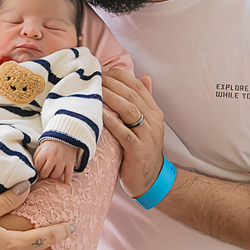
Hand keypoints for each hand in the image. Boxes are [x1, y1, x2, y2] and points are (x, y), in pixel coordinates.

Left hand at [33, 140, 82, 183]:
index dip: (37, 170)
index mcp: (45, 153)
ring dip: (53, 175)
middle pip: (45, 173)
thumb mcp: (41, 147)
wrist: (66, 136)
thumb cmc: (51, 143)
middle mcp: (53, 158)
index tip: (38, 170)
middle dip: (44, 174)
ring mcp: (62, 161)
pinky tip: (64, 181)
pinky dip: (66, 179)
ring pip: (56, 175)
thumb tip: (34, 168)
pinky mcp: (70, 162)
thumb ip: (37, 156)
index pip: (37, 166)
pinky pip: (68, 174)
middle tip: (45, 173)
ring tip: (52, 172)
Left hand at [101, 68, 165, 197]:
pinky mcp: (139, 151)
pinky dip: (112, 121)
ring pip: (129, 110)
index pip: (138, 86)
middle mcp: (154, 121)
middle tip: (94, 76)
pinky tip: (100, 113)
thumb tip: (144, 77)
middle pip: (132, 95)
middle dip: (112, 83)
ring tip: (95, 90)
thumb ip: (143, 103)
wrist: (149, 179)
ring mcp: (148, 136)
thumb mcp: (144, 125)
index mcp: (154, 113)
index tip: (103, 69)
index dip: (120, 76)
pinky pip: (124, 133)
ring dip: (111, 97)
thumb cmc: (140, 149)